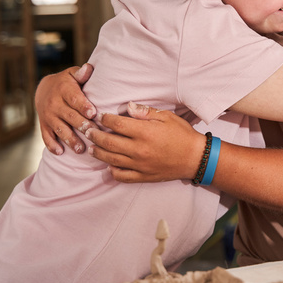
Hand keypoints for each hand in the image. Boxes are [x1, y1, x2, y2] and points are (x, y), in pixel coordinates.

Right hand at [34, 63, 96, 154]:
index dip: (83, 106)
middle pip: (69, 116)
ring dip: (70, 139)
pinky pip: (46, 137)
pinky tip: (60, 152)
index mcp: (64, 90)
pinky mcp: (44, 126)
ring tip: (80, 149)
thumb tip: (88, 68)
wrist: (43, 90)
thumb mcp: (72, 74)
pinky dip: (52, 145)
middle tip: (93, 134)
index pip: (74, 98)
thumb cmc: (66, 82)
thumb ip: (81, 74)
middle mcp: (54, 104)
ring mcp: (48, 116)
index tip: (93, 113)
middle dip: (81, 126)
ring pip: (59, 129)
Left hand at [86, 102, 205, 182]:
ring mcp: (139, 165)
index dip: (105, 119)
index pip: (116, 124)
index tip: (100, 116)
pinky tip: (109, 165)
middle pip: (108, 142)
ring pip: (111, 159)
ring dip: (98, 153)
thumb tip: (127, 106)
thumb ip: (145, 112)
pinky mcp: (143, 176)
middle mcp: (139, 149)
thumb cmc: (182, 134)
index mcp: (144, 132)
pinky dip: (112, 171)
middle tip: (87, 130)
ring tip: (91, 148)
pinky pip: (122, 176)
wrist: (195, 157)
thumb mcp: (166, 117)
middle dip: (95, 135)